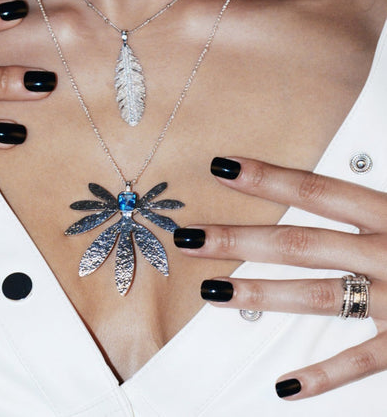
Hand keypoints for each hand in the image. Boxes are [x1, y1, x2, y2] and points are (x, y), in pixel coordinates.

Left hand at [174, 157, 386, 399]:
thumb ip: (374, 201)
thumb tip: (340, 179)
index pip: (318, 189)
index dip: (268, 178)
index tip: (221, 167)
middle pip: (299, 242)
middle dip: (239, 239)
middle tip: (189, 238)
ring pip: (318, 297)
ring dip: (260, 294)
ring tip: (211, 293)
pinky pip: (366, 362)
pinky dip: (326, 377)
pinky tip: (284, 388)